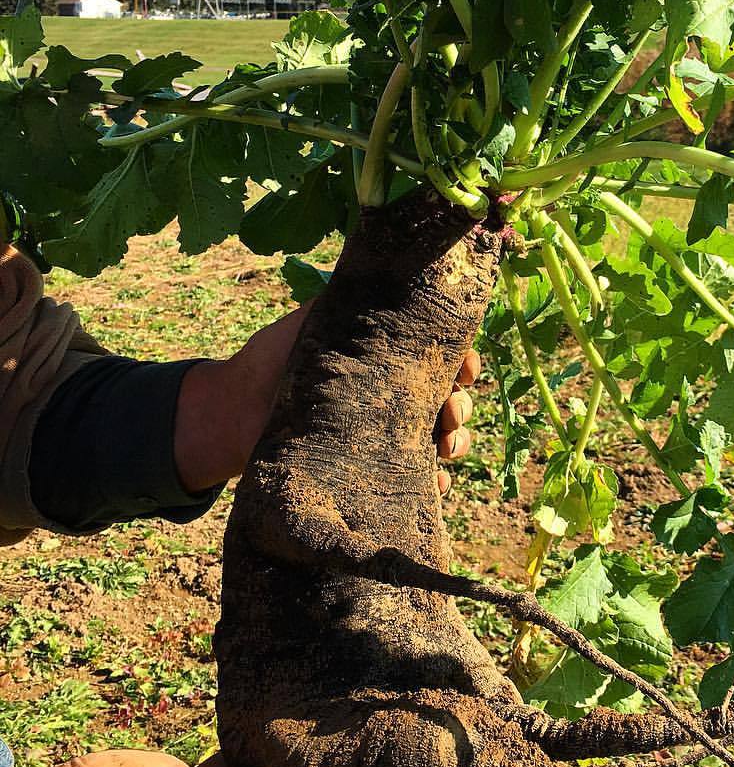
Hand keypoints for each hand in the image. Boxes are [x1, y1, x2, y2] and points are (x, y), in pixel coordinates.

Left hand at [174, 302, 480, 495]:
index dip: (463, 362)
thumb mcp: (312, 321)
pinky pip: (415, 482)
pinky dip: (433, 483)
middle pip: (451, 401)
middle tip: (451, 410)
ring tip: (446, 445)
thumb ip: (347, 304)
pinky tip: (435, 482)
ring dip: (457, 442)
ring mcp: (388, 437)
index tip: (465, 367)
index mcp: (392, 362)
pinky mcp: (372, 472)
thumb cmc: (274, 358)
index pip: (442, 359)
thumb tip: (389, 282)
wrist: (234, 410)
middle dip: (462, 405)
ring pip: (444, 441)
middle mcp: (397, 398)